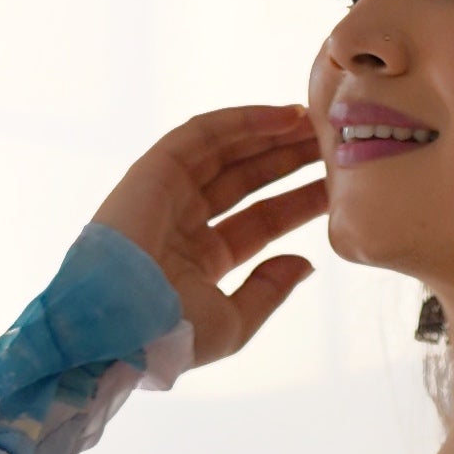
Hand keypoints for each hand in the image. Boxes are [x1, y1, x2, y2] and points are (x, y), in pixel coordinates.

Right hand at [90, 104, 327, 369]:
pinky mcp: (154, 169)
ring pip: (229, 152)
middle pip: (248, 181)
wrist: (118, 325)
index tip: (334, 187)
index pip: (260, 221)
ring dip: (271, 135)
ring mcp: (168, 193)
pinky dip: (243, 122)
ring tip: (313, 123)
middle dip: (288, 161)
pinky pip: (203, 134)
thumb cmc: (169, 335)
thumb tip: (305, 262)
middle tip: (331, 144)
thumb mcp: (233, 323)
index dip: (297, 202)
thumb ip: (269, 291)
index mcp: (201, 259)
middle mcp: (185, 221)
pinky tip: (282, 117)